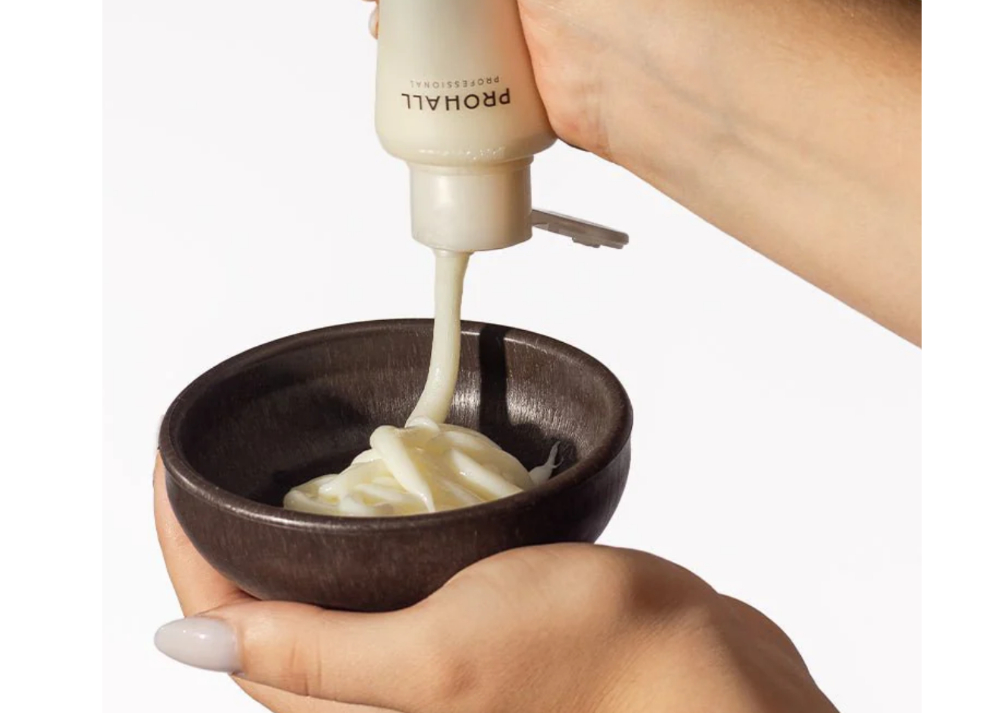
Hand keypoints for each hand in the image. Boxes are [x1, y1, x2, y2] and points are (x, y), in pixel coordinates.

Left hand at [155, 456, 838, 712]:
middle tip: (206, 469)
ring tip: (262, 479)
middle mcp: (374, 696)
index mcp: (350, 712)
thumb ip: (314, 653)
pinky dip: (350, 544)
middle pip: (264, 617)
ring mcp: (417, 662)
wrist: (687, 658)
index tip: (170, 475)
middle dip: (223, 542)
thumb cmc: (580, 657)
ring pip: (320, 600)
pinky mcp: (455, 628)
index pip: (232, 631)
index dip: (188, 549)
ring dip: (282, 543)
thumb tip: (184, 640)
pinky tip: (356, 505)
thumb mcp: (432, 656)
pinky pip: (377, 588)